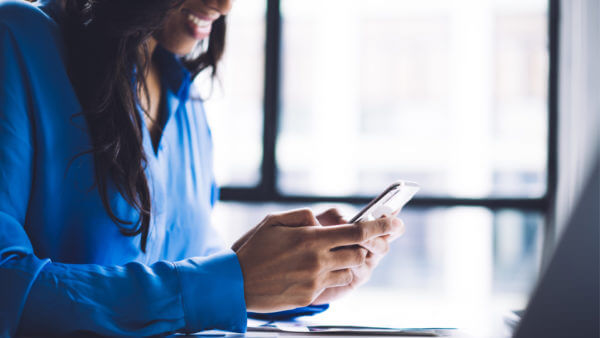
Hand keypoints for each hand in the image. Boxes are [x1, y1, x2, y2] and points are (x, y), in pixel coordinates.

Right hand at [234, 208, 396, 311]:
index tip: (395, 223)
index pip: (357, 232)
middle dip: (365, 247)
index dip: (380, 227)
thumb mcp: (274, 221)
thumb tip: (324, 221)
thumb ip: (304, 217)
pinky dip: (334, 276)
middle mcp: (317, 261)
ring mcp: (315, 281)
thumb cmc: (253, 248)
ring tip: (332, 257)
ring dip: (348, 263)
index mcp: (311, 239)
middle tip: (362, 242)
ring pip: (350, 272)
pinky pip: (334, 285)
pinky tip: (317, 271)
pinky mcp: (310, 296)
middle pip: (359, 254)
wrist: (235, 283)